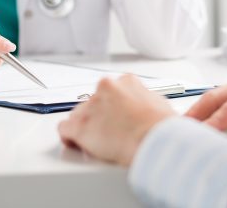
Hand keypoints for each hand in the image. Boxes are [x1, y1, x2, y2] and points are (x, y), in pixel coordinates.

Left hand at [58, 75, 174, 166]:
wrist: (154, 140)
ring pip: (79, 115)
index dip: (113, 107)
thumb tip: (146, 107)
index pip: (111, 91)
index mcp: (126, 81)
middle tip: (110, 133)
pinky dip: (70, 137)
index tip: (116, 118)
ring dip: (86, 127)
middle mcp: (105, 88)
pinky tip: (76, 143)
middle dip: (99, 117)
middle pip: (94, 102)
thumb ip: (146, 99)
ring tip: (98, 142)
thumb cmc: (160, 127)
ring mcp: (91, 106)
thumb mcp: (160, 103)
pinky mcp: (80, 125)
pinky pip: (65, 128)